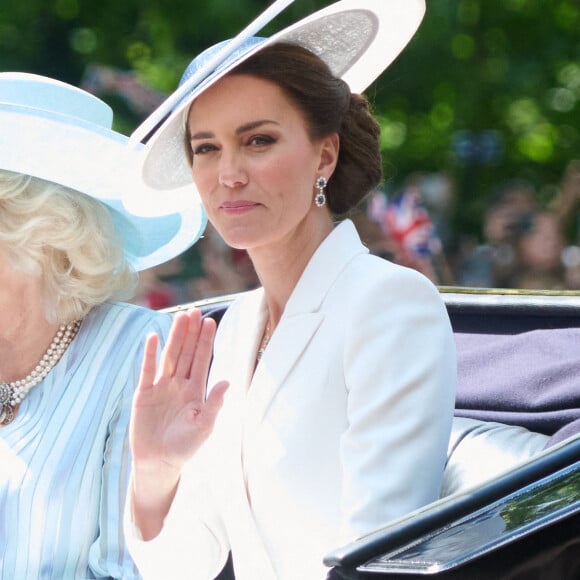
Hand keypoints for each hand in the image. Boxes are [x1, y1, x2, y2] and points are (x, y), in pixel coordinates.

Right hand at [130, 308, 228, 476]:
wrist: (158, 463)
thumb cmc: (184, 447)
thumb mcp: (204, 427)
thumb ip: (214, 404)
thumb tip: (227, 382)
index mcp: (196, 390)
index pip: (202, 360)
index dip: (206, 341)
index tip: (210, 322)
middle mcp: (179, 384)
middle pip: (186, 352)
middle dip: (191, 332)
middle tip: (195, 310)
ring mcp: (161, 386)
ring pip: (169, 356)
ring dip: (174, 337)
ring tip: (179, 317)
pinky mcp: (144, 393)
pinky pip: (147, 370)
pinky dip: (149, 354)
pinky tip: (153, 337)